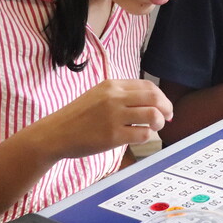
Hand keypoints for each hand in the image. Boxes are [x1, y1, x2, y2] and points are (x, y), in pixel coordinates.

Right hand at [34, 79, 171, 160]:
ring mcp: (114, 116)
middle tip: (167, 118)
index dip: (161, 97)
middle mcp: (114, 98)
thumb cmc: (78, 117)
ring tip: (155, 128)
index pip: (148, 86)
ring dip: (160, 122)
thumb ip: (122, 95)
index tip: (164, 107)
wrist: (55, 133)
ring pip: (152, 115)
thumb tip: (152, 102)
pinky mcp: (113, 136)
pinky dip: (148, 136)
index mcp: (112, 85)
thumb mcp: (98, 95)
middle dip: (166, 108)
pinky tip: (140, 137)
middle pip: (154, 98)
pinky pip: (143, 134)